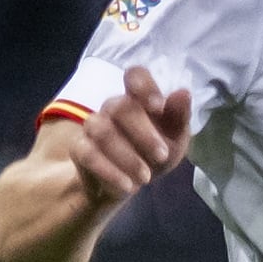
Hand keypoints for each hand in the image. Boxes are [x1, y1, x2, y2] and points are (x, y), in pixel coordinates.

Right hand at [70, 65, 192, 205]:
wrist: (127, 183)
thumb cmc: (154, 154)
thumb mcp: (174, 140)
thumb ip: (178, 117)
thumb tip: (183, 92)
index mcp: (138, 99)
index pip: (135, 76)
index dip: (144, 86)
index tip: (158, 107)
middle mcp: (113, 108)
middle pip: (120, 108)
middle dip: (143, 134)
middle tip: (162, 156)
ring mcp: (93, 126)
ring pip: (102, 131)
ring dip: (126, 156)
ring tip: (146, 178)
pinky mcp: (79, 148)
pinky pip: (88, 154)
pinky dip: (108, 171)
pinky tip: (126, 186)